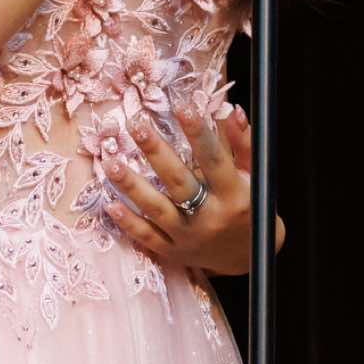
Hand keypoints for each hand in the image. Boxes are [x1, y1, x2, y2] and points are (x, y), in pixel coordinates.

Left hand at [103, 102, 286, 273]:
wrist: (248, 257)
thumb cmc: (250, 206)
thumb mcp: (254, 175)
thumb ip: (243, 143)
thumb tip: (232, 110)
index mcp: (234, 195)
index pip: (215, 160)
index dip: (199, 134)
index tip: (183, 107)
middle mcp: (211, 217)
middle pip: (179, 183)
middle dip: (156, 152)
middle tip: (136, 125)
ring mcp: (190, 237)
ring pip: (157, 211)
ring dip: (132, 187)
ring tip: (111, 163)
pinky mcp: (174, 252)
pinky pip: (148, 238)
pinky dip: (128, 223)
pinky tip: (110, 204)